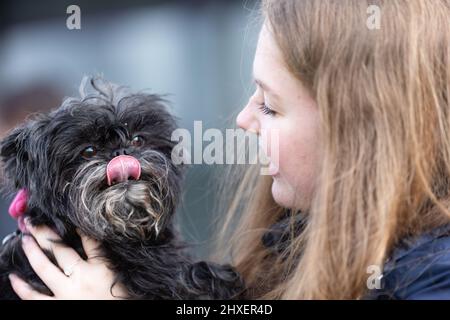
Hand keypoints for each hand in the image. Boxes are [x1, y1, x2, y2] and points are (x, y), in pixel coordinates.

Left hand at [9, 221, 127, 299]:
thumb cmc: (123, 299)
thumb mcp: (121, 276)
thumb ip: (110, 261)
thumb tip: (99, 242)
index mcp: (102, 269)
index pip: (90, 241)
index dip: (80, 228)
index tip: (71, 219)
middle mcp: (81, 279)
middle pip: (61, 250)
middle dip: (45, 233)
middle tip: (33, 221)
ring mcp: (66, 294)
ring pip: (44, 269)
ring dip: (32, 252)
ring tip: (24, 239)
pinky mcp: (58, 307)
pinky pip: (34, 298)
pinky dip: (22, 288)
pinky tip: (13, 277)